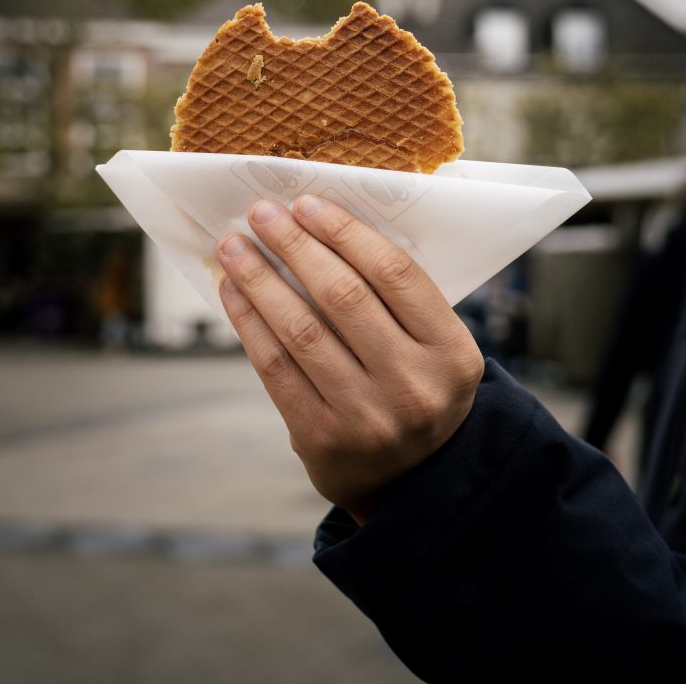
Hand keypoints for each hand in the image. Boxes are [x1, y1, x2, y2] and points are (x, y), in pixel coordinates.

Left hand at [216, 194, 483, 523]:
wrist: (413, 483)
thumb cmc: (415, 385)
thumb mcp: (433, 347)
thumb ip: (395, 298)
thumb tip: (318, 227)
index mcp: (453, 352)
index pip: (395, 274)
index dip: (346, 233)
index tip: (306, 203)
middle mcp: (414, 386)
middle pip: (344, 297)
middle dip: (295, 246)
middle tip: (261, 213)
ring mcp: (368, 418)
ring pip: (302, 330)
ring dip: (260, 280)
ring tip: (233, 246)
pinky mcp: (322, 440)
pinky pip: (276, 368)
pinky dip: (249, 323)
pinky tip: (233, 291)